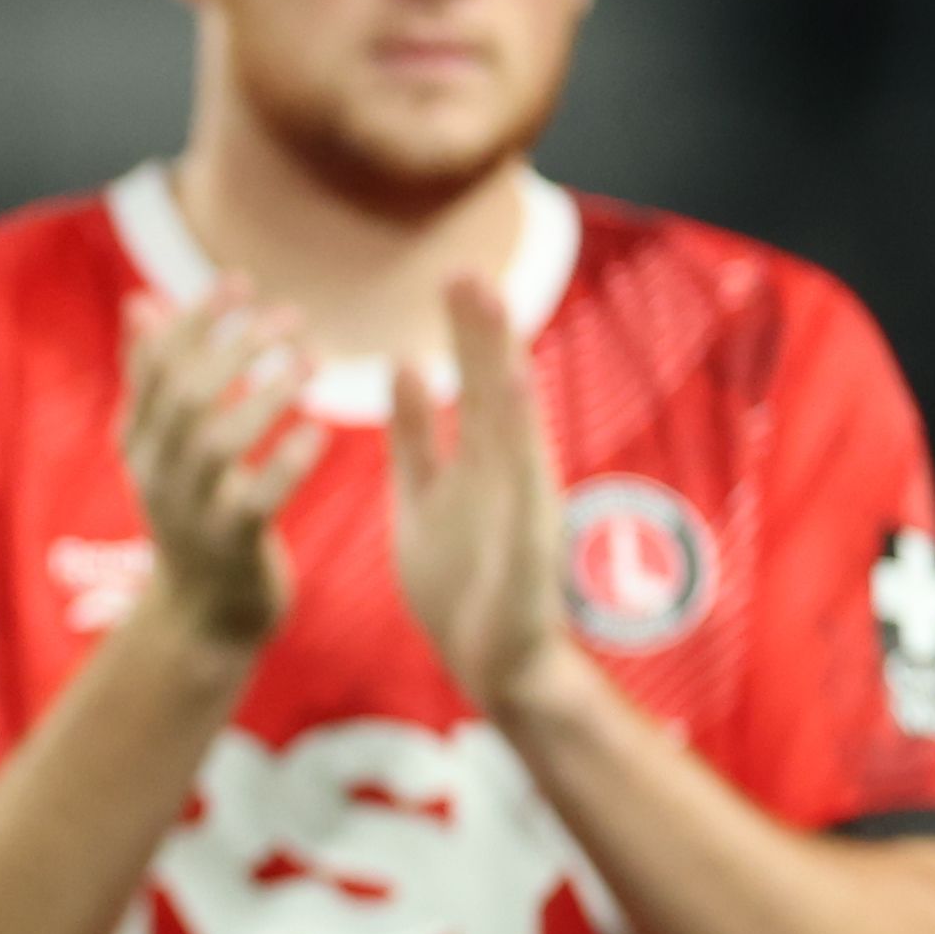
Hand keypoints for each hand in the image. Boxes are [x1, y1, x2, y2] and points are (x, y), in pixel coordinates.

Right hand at [119, 282, 325, 649]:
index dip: (196, 320)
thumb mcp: (165, 446)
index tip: (240, 282)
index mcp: (137, 439)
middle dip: (237, 347)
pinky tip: (319, 432)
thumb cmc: (196, 513)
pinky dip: (286, 462)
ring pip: (217, 441)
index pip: (157, 365)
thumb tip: (141, 303)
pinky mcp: (230, 546)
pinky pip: (255, 499)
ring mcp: (188, 511)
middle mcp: (154, 471)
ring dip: (266, 394)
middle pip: (186, 394)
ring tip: (312, 361)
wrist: (203, 614)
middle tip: (291, 316)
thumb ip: (153, 377)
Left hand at [388, 274, 571, 705]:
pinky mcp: (530, 545)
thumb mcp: (423, 493)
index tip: (453, 272)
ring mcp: (524, 506)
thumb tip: (404, 364)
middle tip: (468, 269)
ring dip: (502, 368)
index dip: (465, 332)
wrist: (496, 664)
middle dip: (483, 332)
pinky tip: (514, 392)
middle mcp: (508, 473)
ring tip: (491, 309)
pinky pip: (523, 486)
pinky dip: (518, 441)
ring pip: (513, 425)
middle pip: (496, 390)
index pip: (473, 383)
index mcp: (481, 459)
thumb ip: (415, 433)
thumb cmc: (461, 582)